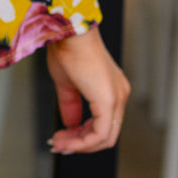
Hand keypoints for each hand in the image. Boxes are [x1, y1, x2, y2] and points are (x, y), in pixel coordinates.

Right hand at [46, 25, 129, 153]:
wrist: (70, 32)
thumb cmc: (68, 49)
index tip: (62, 138)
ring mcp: (117, 98)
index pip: (104, 124)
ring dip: (80, 145)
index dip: (82, 136)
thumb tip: (69, 124)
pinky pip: (100, 133)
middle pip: (106, 135)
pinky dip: (83, 141)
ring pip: (105, 138)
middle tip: (59, 144)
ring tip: (58, 143)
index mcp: (112, 90)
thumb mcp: (67, 83)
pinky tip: (65, 138)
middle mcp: (119, 95)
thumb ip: (70, 105)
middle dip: (81, 144)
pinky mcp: (108, 101)